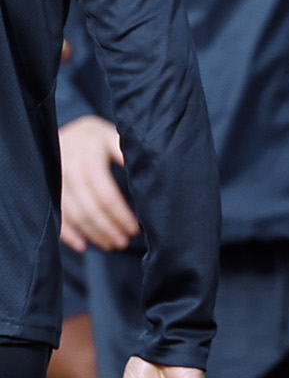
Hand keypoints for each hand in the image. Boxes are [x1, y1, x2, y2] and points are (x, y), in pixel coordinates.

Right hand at [58, 115, 136, 252]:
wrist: (66, 131)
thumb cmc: (96, 137)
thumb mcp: (113, 136)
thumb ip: (126, 152)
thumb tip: (149, 170)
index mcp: (89, 159)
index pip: (107, 196)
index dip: (121, 216)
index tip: (134, 229)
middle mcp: (70, 171)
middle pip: (90, 209)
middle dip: (108, 229)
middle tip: (124, 242)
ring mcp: (56, 182)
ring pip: (74, 215)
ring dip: (93, 234)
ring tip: (111, 244)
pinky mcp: (49, 190)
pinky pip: (57, 214)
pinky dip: (68, 233)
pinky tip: (82, 245)